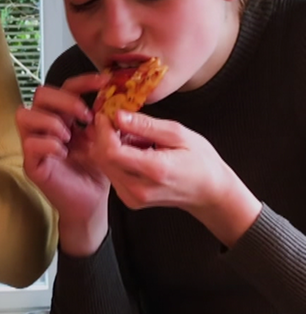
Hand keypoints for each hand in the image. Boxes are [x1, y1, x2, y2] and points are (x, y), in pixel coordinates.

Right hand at [16, 73, 110, 255]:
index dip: (83, 80)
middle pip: (40, 94)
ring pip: (25, 115)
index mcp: (63, 116)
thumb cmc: (96, 171)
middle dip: (64, 100)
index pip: (65, 87)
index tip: (105, 82)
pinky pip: (29, 144)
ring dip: (51, 122)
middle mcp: (45, 126)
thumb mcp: (104, 140)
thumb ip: (104, 120)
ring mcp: (34, 144)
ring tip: (69, 137)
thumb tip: (113, 99)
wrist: (92, 203)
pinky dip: (48, 144)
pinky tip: (64, 153)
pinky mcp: (31, 164)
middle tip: (85, 116)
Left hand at [91, 111, 261, 245]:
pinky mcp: (129, 199)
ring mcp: (132, 197)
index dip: (104, 130)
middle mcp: (139, 188)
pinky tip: (132, 149)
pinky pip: (112, 173)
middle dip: (103, 135)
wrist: (209, 192)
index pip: (112, 151)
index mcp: (154, 170)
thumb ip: (145, 125)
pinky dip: (115, 158)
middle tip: (113, 119)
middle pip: (103, 158)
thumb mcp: (177, 134)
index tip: (106, 114)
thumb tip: (118, 115)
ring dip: (108, 146)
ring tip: (129, 134)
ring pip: (104, 166)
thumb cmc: (199, 160)